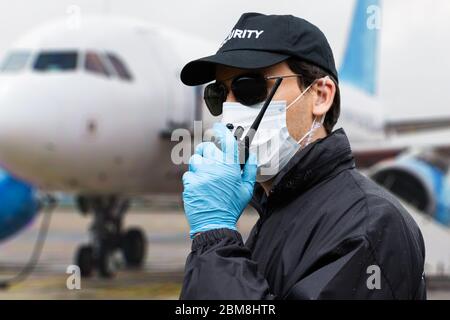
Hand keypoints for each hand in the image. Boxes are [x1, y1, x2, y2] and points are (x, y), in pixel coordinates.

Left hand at [182, 122, 256, 237]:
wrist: (215, 224)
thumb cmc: (231, 207)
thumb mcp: (246, 189)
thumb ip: (250, 170)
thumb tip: (251, 156)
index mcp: (230, 166)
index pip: (225, 140)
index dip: (222, 130)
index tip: (219, 127)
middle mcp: (214, 166)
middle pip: (207, 147)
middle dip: (209, 151)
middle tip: (213, 160)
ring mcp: (200, 174)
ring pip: (196, 159)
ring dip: (200, 164)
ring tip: (206, 175)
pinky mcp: (189, 183)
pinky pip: (189, 174)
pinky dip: (193, 178)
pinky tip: (200, 187)